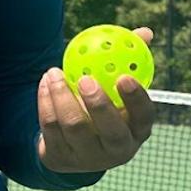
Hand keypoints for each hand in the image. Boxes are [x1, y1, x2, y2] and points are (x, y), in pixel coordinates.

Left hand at [36, 27, 156, 173]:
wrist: (70, 145)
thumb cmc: (101, 109)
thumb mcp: (115, 91)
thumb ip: (128, 62)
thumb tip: (144, 33)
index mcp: (137, 130)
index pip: (144, 116)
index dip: (136, 98)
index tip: (124, 76)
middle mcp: (117, 149)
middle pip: (111, 131)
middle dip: (99, 104)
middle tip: (86, 78)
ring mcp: (88, 158)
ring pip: (74, 126)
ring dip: (62, 95)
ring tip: (54, 72)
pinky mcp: (61, 158)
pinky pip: (50, 126)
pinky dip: (45, 101)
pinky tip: (45, 83)